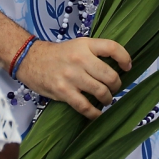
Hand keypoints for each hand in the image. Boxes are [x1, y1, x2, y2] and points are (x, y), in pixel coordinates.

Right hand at [15, 37, 131, 119]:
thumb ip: (94, 53)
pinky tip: (97, 114)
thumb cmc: (57, 54)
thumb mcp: (77, 45)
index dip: (124, 58)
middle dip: (116, 85)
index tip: (128, 67)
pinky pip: (85, 106)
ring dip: (107, 99)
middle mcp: (80, 59)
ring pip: (101, 92)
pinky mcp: (63, 91)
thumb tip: (116, 68)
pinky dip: (94, 113)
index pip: (112, 48)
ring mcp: (72, 76)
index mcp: (85, 45)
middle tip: (114, 88)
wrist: (30, 59)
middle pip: (110, 75)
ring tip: (105, 100)